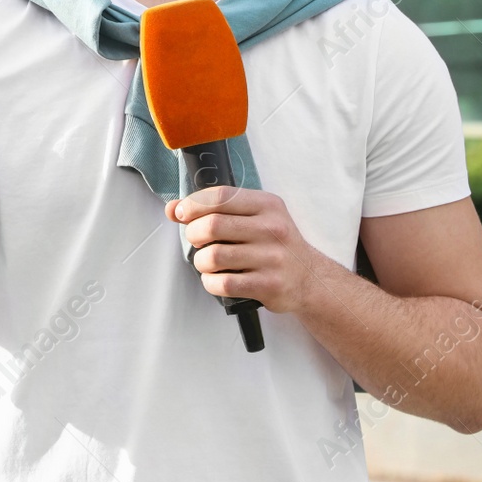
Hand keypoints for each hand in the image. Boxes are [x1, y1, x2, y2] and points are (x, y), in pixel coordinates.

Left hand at [164, 187, 320, 313]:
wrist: (309, 278)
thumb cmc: (273, 244)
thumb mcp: (254, 217)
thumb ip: (214, 209)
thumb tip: (172, 208)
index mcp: (267, 204)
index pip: (220, 196)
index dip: (192, 204)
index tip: (181, 213)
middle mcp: (272, 228)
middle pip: (213, 225)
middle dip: (193, 234)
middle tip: (196, 241)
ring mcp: (272, 258)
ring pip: (214, 256)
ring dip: (200, 261)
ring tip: (207, 262)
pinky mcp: (269, 285)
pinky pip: (224, 283)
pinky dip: (210, 282)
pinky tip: (215, 279)